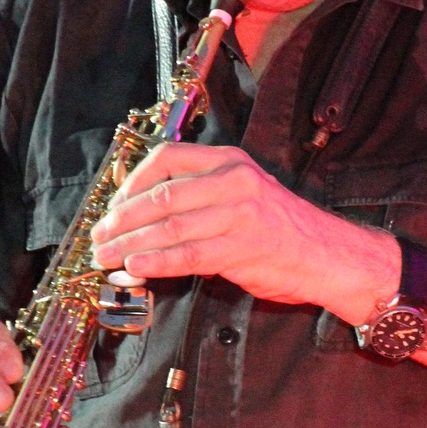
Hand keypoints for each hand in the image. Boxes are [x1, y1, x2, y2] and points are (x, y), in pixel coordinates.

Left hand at [90, 142, 368, 304]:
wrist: (328, 254)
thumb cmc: (281, 228)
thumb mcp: (243, 194)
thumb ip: (201, 196)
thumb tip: (145, 214)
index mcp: (229, 160)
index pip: (167, 158)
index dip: (131, 183)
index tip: (113, 207)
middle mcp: (232, 180)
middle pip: (160, 196)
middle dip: (121, 220)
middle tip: (98, 238)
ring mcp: (238, 213)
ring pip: (168, 227)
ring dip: (129, 245)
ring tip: (107, 257)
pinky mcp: (240, 248)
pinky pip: (186, 255)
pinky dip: (155, 262)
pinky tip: (136, 268)